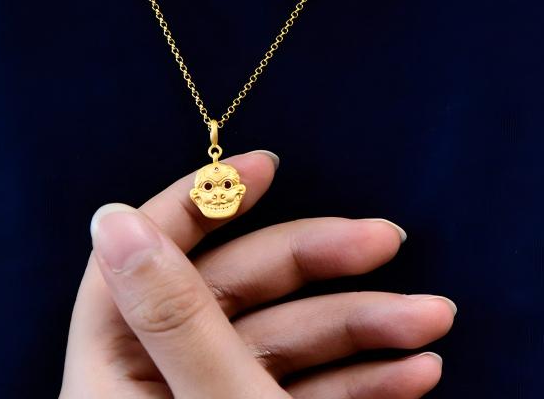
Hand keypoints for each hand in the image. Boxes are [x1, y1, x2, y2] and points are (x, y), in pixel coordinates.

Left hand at [59, 151, 454, 397]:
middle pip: (228, 294)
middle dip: (318, 265)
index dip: (201, 202)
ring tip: (433, 315)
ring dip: (359, 328)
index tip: (265, 167)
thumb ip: (170, 311)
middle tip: (391, 240)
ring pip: (275, 344)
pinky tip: (416, 374)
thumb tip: (110, 214)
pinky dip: (355, 383)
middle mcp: (150, 392)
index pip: (140, 259)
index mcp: (112, 380)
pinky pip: (296, 395)